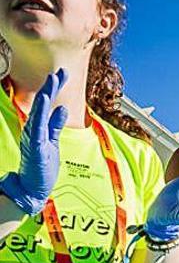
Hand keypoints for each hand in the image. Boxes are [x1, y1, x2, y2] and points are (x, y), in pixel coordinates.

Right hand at [0, 70, 67, 214]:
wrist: (32, 191)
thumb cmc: (41, 168)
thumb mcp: (52, 142)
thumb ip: (55, 126)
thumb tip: (62, 109)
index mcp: (39, 129)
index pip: (47, 105)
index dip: (54, 89)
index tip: (62, 73)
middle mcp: (34, 131)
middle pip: (42, 105)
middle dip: (51, 88)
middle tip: (59, 72)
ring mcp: (34, 139)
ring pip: (39, 113)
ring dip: (46, 96)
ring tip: (52, 80)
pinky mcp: (36, 148)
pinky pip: (38, 128)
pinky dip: (41, 114)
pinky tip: (45, 102)